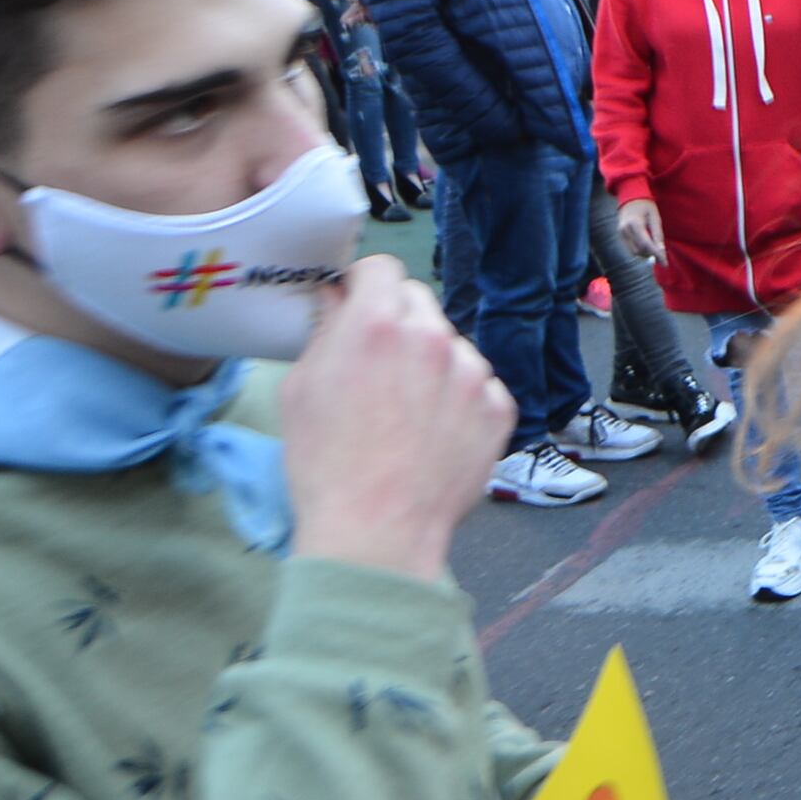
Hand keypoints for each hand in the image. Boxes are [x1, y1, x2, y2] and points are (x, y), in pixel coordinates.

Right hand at [280, 256, 514, 583]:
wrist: (377, 531)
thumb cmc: (327, 465)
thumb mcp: (301, 387)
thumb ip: (325, 331)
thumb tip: (337, 300)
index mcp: (378, 324)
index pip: (382, 268)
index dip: (364, 284)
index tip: (357, 303)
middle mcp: (433, 339)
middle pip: (419, 301)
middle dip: (397, 321)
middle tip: (378, 362)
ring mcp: (473, 374)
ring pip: (452, 346)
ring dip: (432, 363)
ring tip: (405, 412)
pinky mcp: (499, 409)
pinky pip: (478, 386)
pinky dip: (459, 400)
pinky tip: (433, 433)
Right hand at [612, 196, 662, 264]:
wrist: (630, 196)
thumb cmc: (646, 205)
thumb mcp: (655, 217)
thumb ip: (658, 234)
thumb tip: (661, 251)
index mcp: (635, 223)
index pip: (646, 244)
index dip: (656, 255)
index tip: (665, 263)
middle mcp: (625, 229)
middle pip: (639, 250)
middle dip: (651, 255)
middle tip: (662, 257)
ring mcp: (621, 232)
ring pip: (634, 251)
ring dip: (645, 254)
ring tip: (655, 249)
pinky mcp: (620, 234)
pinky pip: (630, 248)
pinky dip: (640, 250)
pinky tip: (647, 246)